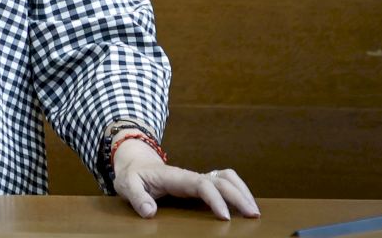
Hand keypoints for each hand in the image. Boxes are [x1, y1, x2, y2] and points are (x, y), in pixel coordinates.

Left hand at [112, 138, 259, 219]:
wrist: (135, 164)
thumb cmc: (132, 176)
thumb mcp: (127, 185)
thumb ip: (137, 198)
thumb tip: (150, 212)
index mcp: (175, 176)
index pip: (201, 184)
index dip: (215, 198)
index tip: (225, 216)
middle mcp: (190, 175)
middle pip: (221, 180)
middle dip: (238, 195)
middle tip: (253, 215)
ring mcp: (196, 178)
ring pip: (226, 177)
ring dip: (242, 191)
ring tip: (254, 210)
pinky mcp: (200, 183)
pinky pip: (223, 182)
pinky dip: (238, 190)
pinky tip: (245, 204)